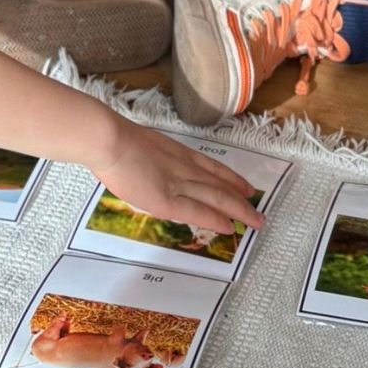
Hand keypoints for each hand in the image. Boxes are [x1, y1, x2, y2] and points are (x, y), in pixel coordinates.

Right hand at [92, 116, 264, 242]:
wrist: (108, 140)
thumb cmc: (115, 140)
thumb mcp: (143, 146)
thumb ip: (156, 160)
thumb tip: (155, 169)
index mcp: (178, 153)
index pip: (212, 168)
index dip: (231, 179)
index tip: (246, 188)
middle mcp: (185, 167)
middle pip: (220, 184)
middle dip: (241, 199)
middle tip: (259, 211)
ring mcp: (177, 184)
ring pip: (216, 197)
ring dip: (238, 210)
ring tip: (255, 222)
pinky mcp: (167, 201)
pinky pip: (197, 211)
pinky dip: (215, 220)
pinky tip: (228, 227)